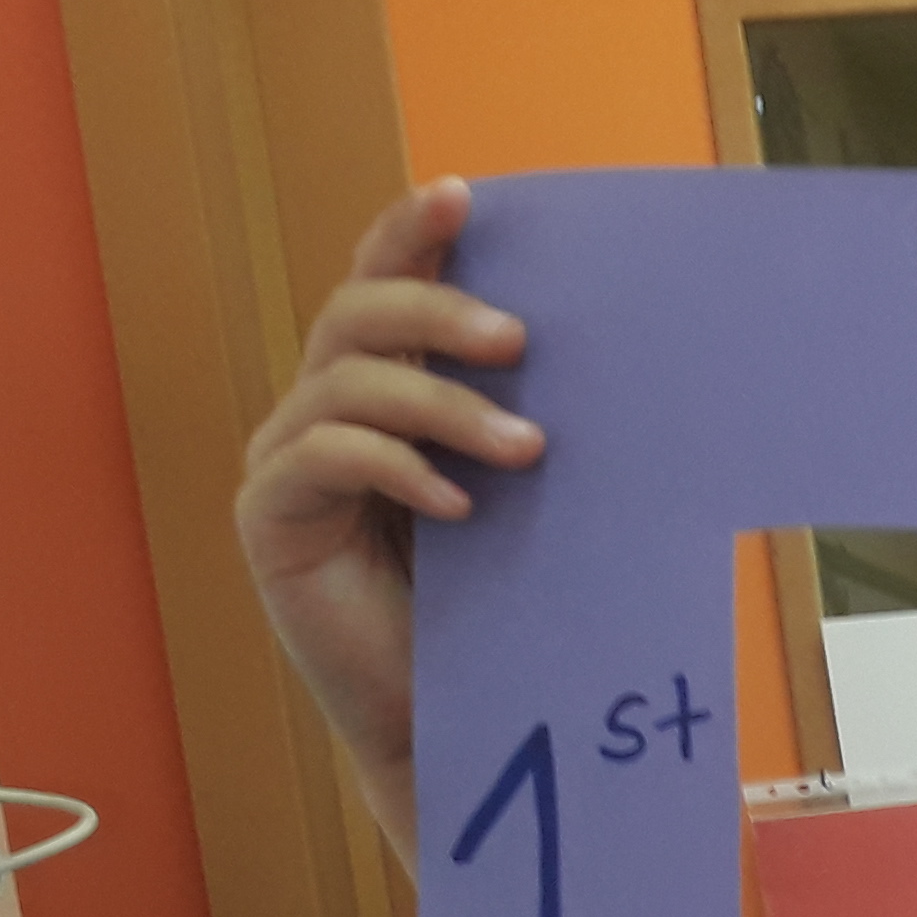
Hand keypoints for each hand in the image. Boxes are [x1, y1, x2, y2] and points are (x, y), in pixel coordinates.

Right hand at [233, 179, 542, 844]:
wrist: (462, 721)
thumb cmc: (506, 606)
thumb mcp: (537, 500)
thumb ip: (543, 424)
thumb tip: (645, 364)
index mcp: (387, 387)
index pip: (388, 283)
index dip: (413, 231)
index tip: (467, 195)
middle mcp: (326, 407)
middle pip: (357, 313)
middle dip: (436, 309)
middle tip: (519, 340)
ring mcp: (292, 459)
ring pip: (346, 380)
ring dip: (441, 404)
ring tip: (525, 449)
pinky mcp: (271, 516)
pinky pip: (321, 456)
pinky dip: (394, 467)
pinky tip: (457, 507)